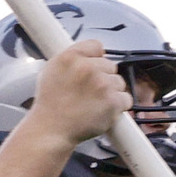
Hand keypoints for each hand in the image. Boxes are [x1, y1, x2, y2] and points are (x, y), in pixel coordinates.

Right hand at [27, 36, 135, 153]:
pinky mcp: (113, 101)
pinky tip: (101, 110)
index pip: (96, 45)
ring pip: (119, 82)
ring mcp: (102, 84)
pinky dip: (117, 106)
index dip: (95, 57)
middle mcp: (86, 68)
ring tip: (93, 103)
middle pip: (110, 65)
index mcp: (69, 58)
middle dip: (103, 77)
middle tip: (88, 91)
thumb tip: (91, 53)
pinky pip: (125, 99)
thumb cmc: (50, 106)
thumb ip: (71, 58)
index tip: (92, 67)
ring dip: (110, 92)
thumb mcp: (50, 72)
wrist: (51, 131)